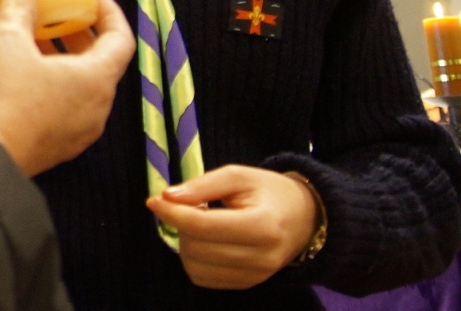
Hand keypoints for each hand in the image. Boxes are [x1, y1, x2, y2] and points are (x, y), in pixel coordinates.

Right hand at [0, 0, 133, 175]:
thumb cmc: (0, 95)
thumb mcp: (7, 40)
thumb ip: (21, 8)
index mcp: (95, 80)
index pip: (121, 41)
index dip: (111, 15)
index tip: (96, 0)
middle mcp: (96, 110)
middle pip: (102, 64)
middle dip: (82, 36)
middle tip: (61, 17)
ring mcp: (79, 134)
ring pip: (83, 88)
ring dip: (65, 61)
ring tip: (35, 42)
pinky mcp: (59, 148)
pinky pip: (68, 109)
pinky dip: (56, 85)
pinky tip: (25, 74)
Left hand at [145, 165, 317, 288]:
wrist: (305, 218)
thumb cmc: (269, 191)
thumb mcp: (238, 176)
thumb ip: (203, 185)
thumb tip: (167, 196)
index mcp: (263, 226)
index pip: (204, 226)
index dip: (173, 213)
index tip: (154, 200)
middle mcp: (261, 258)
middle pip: (197, 248)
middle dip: (181, 226)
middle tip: (190, 206)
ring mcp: (255, 276)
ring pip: (196, 268)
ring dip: (186, 243)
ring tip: (200, 222)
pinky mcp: (248, 285)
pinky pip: (204, 279)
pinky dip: (195, 259)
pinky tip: (206, 240)